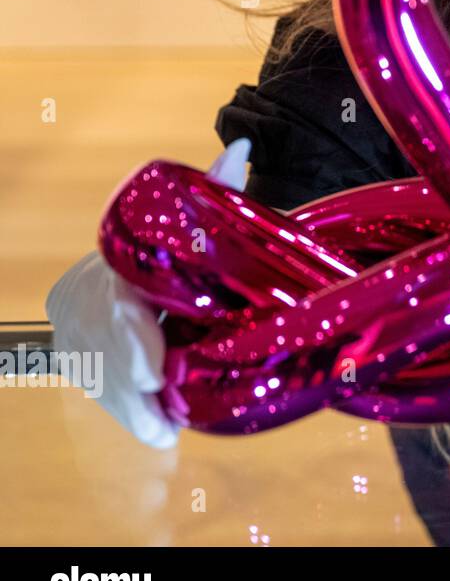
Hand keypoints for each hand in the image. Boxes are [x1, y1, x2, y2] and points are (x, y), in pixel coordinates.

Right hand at [44, 139, 250, 447]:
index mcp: (121, 256)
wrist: (162, 254)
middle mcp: (91, 284)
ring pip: (92, 366)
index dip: (132, 340)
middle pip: (101, 343)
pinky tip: (154, 430)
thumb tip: (238, 149)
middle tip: (163, 416)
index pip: (115, 300)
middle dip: (129, 383)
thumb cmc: (192, 240)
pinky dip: (122, 407)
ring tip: (163, 431)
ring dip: (127, 405)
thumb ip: (214, 191)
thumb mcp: (203, 218)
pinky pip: (93, 380)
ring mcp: (79, 317)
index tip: (155, 373)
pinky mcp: (79, 344)